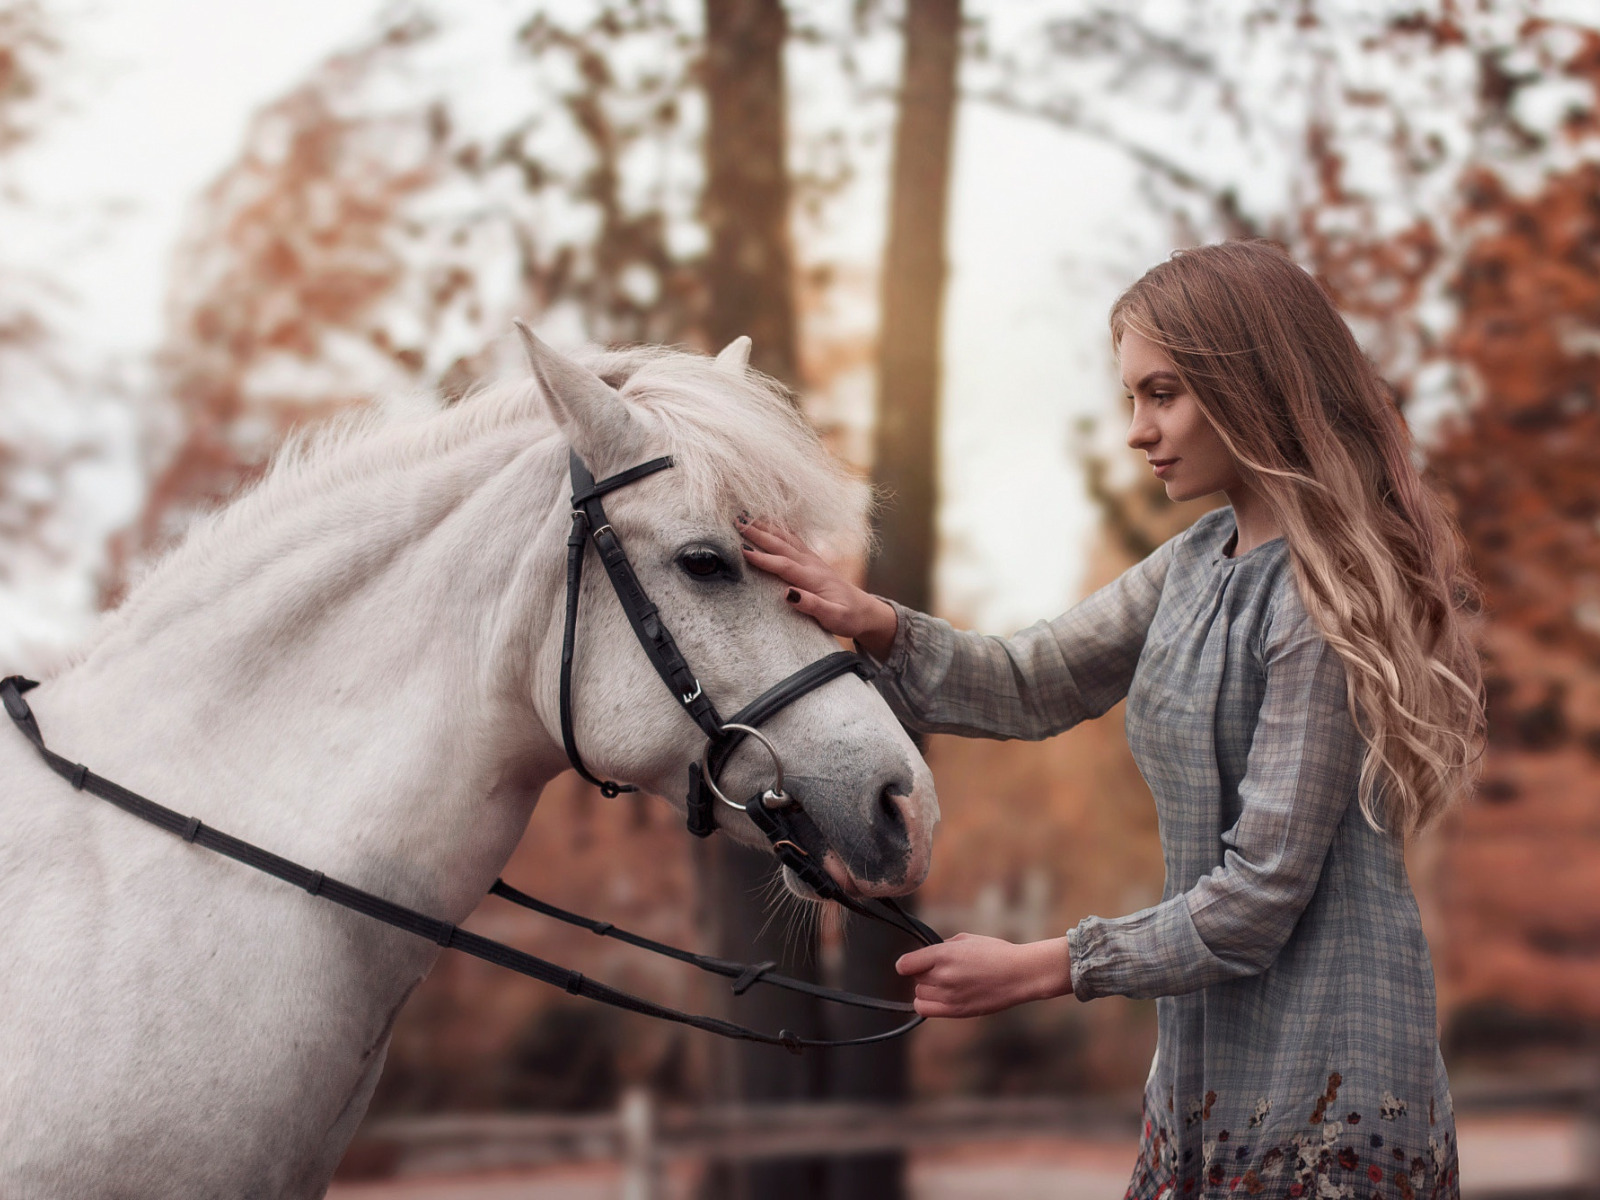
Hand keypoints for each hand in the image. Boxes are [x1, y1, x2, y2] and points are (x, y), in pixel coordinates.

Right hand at [738, 519, 897, 658]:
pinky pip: (792, 540)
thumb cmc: (849, 617)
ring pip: (786, 539)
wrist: (866, 611)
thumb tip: (788, 594)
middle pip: (781, 545)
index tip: (742, 550)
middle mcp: (812, 565)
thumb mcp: (834, 618)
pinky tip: (769, 523)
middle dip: (758, 534)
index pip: (784, 565)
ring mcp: (813, 560)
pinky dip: (778, 530)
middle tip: (736, 523)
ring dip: (766, 527)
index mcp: (814, 578)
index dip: (763, 558)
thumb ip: (812, 606)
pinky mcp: (813, 561)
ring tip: (746, 517)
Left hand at [894, 932, 1074, 1018]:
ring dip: (926, 989)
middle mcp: (943, 976)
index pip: (905, 965)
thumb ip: (942, 947)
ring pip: (919, 995)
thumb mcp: (966, 939)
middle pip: (914, 979)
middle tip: (940, 970)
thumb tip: (926, 955)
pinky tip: (940, 997)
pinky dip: (927, 1004)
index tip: (913, 962)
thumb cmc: (996, 952)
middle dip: (922, 974)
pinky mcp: (957, 1011)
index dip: (907, 963)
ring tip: (943, 983)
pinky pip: (926, 1010)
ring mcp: (949, 996)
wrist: (1020, 974)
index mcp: (944, 954)